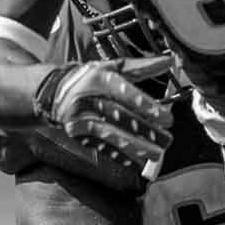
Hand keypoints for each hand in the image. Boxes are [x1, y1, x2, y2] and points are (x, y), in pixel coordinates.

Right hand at [32, 57, 173, 171]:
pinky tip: (135, 163)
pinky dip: (118, 156)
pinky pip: (101, 146)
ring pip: (110, 135)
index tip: (165, 118)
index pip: (124, 92)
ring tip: (155, 155)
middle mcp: (89, 98)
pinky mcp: (78, 134)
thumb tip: (170, 61)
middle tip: (167, 140)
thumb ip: (141, 67)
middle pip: (120, 117)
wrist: (54, 92)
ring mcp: (82, 118)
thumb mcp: (112, 67)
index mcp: (100, 78)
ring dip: (134, 147)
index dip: (145, 105)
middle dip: (146, 131)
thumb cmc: (90, 78)